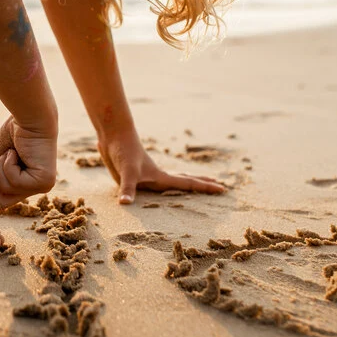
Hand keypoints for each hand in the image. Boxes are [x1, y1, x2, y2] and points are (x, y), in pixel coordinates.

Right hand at [0, 115, 56, 212]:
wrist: (29, 117)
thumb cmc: (13, 134)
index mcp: (28, 182)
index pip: (6, 200)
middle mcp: (38, 187)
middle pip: (2, 202)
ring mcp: (43, 186)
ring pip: (6, 191)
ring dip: (0, 167)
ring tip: (11, 152)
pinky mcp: (45, 182)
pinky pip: (15, 183)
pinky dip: (9, 164)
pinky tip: (17, 152)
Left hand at [97, 128, 227, 203]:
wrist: (113, 133)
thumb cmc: (122, 151)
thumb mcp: (125, 172)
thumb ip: (127, 188)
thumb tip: (125, 204)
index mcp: (160, 177)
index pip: (188, 183)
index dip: (205, 187)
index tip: (223, 189)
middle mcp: (157, 176)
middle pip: (186, 180)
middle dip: (202, 184)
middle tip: (221, 186)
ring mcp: (148, 173)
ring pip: (174, 179)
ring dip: (187, 182)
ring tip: (200, 183)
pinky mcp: (138, 173)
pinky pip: (158, 182)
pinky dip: (166, 185)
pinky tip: (162, 186)